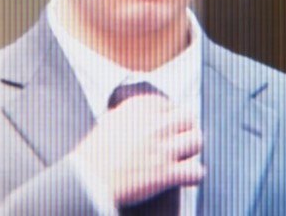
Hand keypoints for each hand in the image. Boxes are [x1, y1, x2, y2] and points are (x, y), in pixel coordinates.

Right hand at [71, 95, 203, 205]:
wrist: (88, 180)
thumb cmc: (94, 154)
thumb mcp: (110, 121)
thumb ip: (130, 114)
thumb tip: (143, 116)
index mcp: (140, 108)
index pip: (170, 104)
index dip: (171, 117)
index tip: (169, 126)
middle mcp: (155, 124)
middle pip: (189, 118)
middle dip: (187, 129)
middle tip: (182, 139)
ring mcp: (163, 148)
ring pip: (197, 141)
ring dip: (192, 150)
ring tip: (185, 157)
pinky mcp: (167, 172)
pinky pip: (196, 171)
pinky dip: (194, 175)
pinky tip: (188, 177)